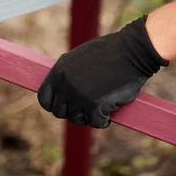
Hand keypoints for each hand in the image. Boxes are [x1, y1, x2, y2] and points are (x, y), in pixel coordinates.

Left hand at [38, 15, 167, 127]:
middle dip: (73, 111)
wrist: (131, 52)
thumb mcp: (79, 58)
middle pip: (59, 112)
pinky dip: (104, 121)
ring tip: (100, 105)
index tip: (65, 106)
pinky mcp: (95, 106)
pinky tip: (110, 111)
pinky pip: (96, 123)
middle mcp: (65, 85)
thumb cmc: (108, 52)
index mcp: (59, 71)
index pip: (44, 99)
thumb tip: (60, 89)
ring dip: (89, 116)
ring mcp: (79, 96)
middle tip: (87, 106)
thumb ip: (67, 74)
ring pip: (77, 119)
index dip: (54, 105)